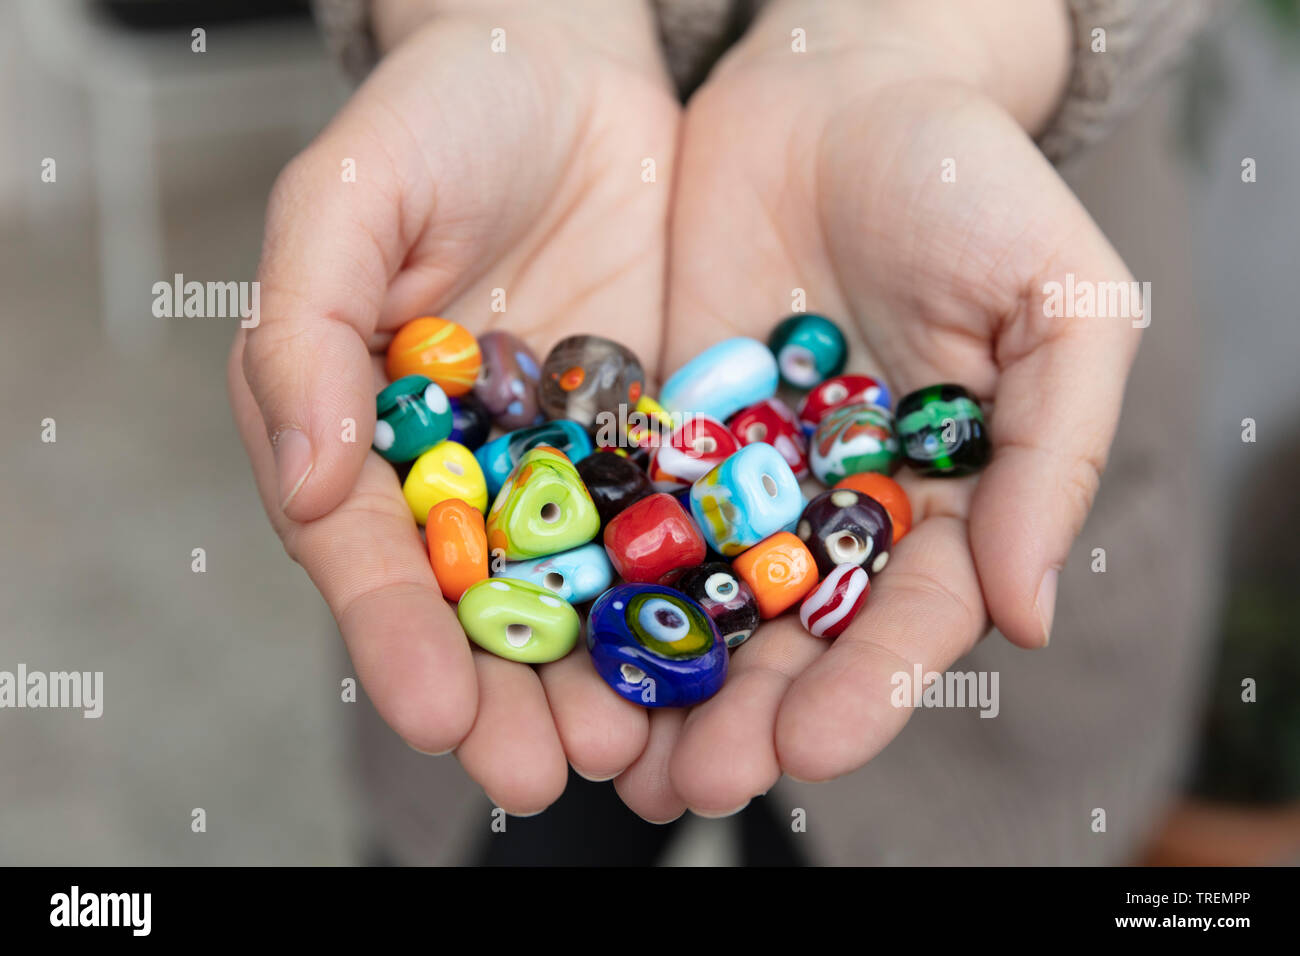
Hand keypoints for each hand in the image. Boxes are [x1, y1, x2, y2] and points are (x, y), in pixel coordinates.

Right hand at [228, 0, 677, 813]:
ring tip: (636, 752)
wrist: (562, 67)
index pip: (369, 552)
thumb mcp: (349, 202)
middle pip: (478, 604)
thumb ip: (307, 331)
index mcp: (367, 431)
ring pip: (581, 590)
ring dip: (605, 677)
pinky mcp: (657, 440)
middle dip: (508, 694)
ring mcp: (565, 463)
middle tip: (544, 774)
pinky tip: (720, 662)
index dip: (393, 634)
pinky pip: (675, 527)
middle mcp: (465, 468)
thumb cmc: (437, 119)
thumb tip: (296, 473)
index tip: (430, 710)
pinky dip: (694, 598)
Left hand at [615, 0, 1142, 819]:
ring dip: (663, 681)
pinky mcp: (663, 428)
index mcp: (944, 499)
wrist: (843, 88)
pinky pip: (630, 513)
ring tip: (615, 761)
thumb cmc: (972, 184)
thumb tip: (1029, 614)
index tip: (807, 747)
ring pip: (702, 597)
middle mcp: (838, 507)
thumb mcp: (1056, 302)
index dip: (864, 687)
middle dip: (747, 714)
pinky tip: (563, 644)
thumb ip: (1055, 455)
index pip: (907, 618)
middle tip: (693, 784)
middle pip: (793, 635)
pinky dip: (599, 581)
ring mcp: (745, 474)